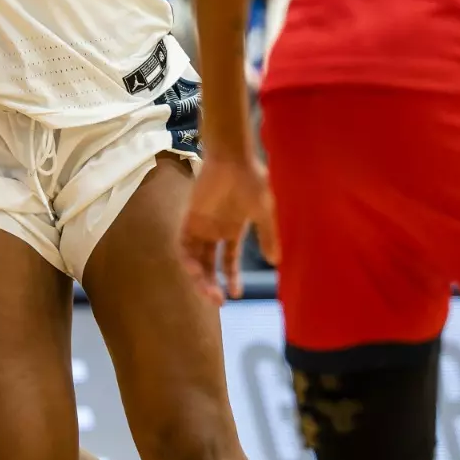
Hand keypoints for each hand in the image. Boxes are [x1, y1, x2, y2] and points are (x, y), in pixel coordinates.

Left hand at [178, 154, 278, 307]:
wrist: (232, 158)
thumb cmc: (251, 181)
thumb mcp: (264, 213)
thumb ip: (267, 236)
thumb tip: (275, 262)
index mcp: (232, 229)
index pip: (228, 260)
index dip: (231, 278)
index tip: (236, 295)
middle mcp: (215, 231)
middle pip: (209, 264)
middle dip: (212, 284)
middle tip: (219, 301)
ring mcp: (201, 225)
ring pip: (195, 258)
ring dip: (200, 277)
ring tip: (209, 291)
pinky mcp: (189, 218)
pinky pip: (183, 244)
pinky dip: (187, 259)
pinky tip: (196, 271)